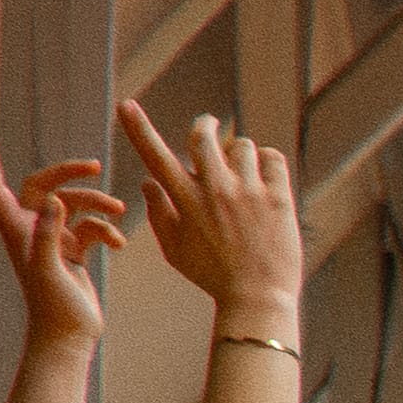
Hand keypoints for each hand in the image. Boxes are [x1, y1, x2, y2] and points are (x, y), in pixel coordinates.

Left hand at [0, 132, 124, 349]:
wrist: (69, 337)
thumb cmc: (53, 307)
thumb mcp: (50, 269)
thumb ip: (49, 234)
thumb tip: (56, 200)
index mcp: (17, 230)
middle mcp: (32, 231)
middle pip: (44, 186)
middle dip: (68, 173)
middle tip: (94, 166)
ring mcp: (53, 241)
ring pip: (73, 204)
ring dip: (98, 204)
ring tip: (119, 213)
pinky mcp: (73, 253)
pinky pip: (90, 227)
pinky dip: (107, 230)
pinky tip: (119, 245)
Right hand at [114, 98, 303, 331]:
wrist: (257, 298)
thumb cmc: (212, 276)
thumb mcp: (175, 251)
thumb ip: (159, 214)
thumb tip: (147, 182)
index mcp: (185, 202)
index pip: (155, 156)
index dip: (139, 128)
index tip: (125, 105)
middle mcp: (215, 190)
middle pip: (204, 136)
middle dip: (204, 125)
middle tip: (208, 126)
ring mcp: (248, 192)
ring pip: (241, 145)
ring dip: (239, 153)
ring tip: (242, 173)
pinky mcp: (277, 197)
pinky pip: (272, 157)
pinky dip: (267, 160)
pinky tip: (264, 176)